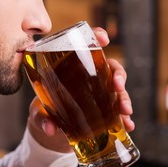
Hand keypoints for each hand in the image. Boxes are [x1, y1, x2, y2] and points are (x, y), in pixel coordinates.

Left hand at [27, 26, 134, 152]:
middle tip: (117, 86)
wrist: (52, 129)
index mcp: (72, 67)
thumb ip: (42, 118)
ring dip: (124, 98)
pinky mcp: (105, 110)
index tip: (104, 39)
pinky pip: (118, 111)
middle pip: (110, 67)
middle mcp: (90, 76)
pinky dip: (124, 118)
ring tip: (126, 111)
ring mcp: (100, 93)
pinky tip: (128, 125)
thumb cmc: (44, 112)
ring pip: (118, 89)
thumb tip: (49, 129)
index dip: (98, 37)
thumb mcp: (39, 113)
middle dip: (118, 75)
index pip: (88, 45)